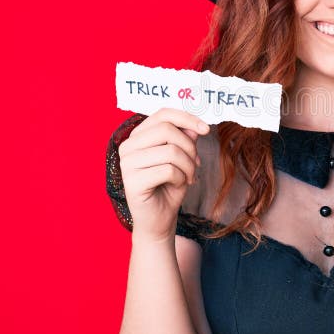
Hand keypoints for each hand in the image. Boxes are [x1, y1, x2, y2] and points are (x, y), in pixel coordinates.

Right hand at [118, 108, 209, 241]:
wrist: (159, 218)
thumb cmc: (170, 185)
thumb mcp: (182, 157)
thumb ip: (185, 138)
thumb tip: (194, 125)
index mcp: (137, 136)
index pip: (163, 114)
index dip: (187, 118)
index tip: (206, 129)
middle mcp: (128, 146)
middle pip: (167, 130)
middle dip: (189, 147)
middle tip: (195, 164)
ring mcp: (127, 164)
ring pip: (171, 151)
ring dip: (188, 166)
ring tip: (188, 177)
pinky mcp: (132, 182)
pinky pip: (168, 170)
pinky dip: (181, 178)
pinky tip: (178, 185)